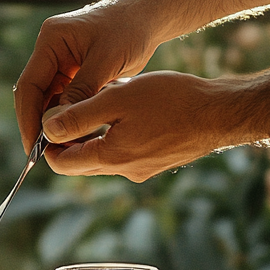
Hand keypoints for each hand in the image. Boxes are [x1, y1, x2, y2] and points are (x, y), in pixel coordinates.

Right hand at [14, 0, 158, 151]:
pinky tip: (76, 136)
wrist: (147, 16)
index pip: (29, 85)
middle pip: (35, 95)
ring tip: (61, 150)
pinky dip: (70, 117)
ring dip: (54, 123)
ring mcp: (61, 61)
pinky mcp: (74, 71)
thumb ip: (81, 90)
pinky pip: (65, 99)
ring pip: (49, 100)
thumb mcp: (107, 60)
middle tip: (43, 155)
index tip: (34, 146)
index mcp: (51, 40)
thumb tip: (57, 122)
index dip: (28, 118)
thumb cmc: (129, 29)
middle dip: (38, 124)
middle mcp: (50, 50)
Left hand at [41, 71, 243, 179]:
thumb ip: (79, 116)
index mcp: (111, 158)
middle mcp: (125, 171)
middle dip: (71, 136)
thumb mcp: (118, 99)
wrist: (221, 112)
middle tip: (70, 105)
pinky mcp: (157, 162)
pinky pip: (125, 150)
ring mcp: (143, 169)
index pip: (63, 163)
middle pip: (82, 161)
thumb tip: (47, 129)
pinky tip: (129, 107)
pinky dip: (117, 132)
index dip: (49, 143)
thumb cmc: (172, 100)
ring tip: (103, 99)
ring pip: (104, 154)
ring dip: (95, 131)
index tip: (48, 119)